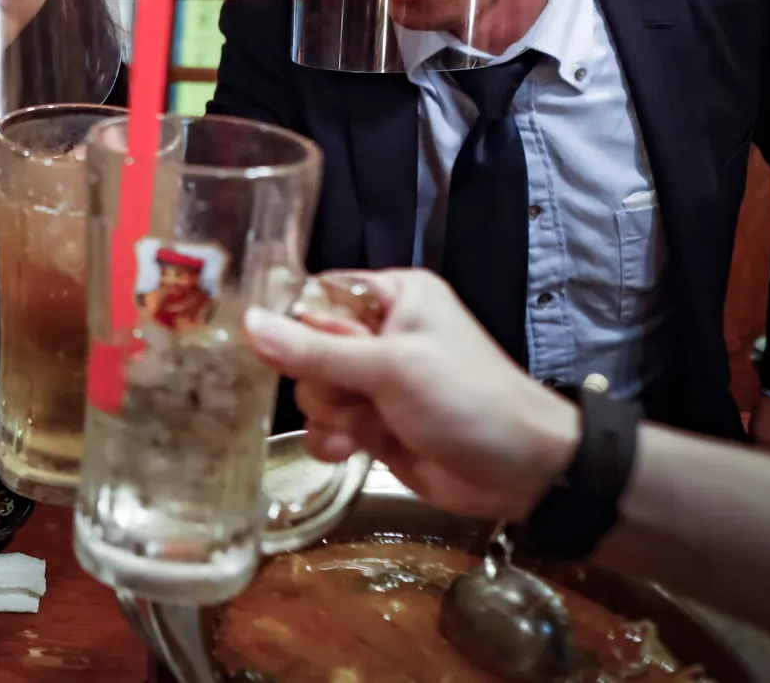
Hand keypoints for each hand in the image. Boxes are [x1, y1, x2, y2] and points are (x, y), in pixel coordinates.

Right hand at [244, 268, 580, 520]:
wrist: (522, 473)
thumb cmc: (467, 400)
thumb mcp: (391, 368)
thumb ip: (316, 350)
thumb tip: (248, 323)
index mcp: (392, 296)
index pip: (315, 296)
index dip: (296, 326)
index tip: (290, 353)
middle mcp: (380, 332)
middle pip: (305, 348)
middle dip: (323, 382)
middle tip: (356, 397)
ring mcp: (376, 381)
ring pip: (313, 390)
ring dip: (330, 415)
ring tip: (363, 428)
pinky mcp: (374, 422)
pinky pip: (326, 424)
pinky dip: (333, 439)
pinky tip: (351, 450)